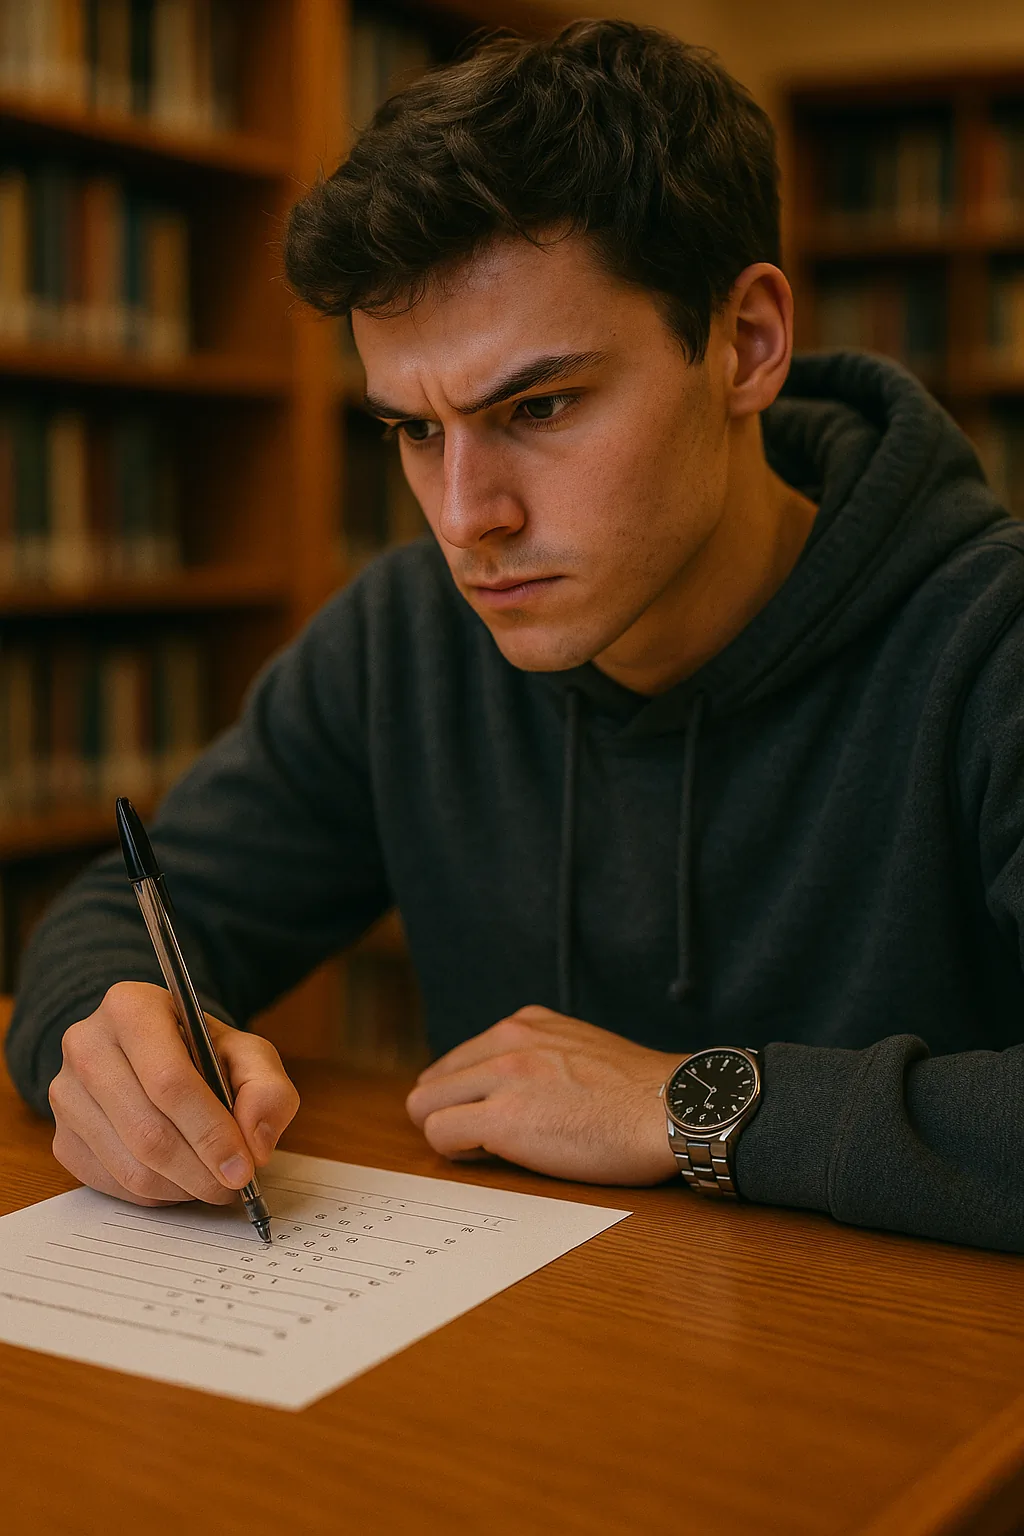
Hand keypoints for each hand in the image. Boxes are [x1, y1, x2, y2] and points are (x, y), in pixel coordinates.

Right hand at [48, 981, 299, 1207]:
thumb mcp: (248, 1054)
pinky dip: (156, 1194)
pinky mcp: (62, 1138)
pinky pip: (112, 1185)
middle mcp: (86, 1045)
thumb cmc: (203, 1052)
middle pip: (148, 1130)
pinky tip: (180, 1179)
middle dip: (200, 1170)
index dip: (210, 1132)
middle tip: (234, 1186)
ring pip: (130, 1166)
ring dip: (181, 1187)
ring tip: (213, 1181)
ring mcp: (65, 1094)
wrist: (154, 1054)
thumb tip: (255, 1144)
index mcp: (131, 1007)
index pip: (169, 1081)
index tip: (243, 1167)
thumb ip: (266, 1090)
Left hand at [405, 1005, 682, 1184]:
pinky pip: (441, 1134)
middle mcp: (508, 1041)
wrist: (673, 1108)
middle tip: (477, 1140)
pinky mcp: (504, 1118)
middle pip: (433, 1083)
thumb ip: (542, 1055)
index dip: (465, 1095)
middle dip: (447, 1113)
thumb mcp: (581, 1048)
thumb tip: (516, 1086)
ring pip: (425, 1106)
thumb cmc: (639, 1094)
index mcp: (526, 1024)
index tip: (483, 1116)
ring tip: (484, 1150)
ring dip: (447, 1132)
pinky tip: (486, 1158)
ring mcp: (503, 1077)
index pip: (461, 1059)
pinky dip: (454, 1152)